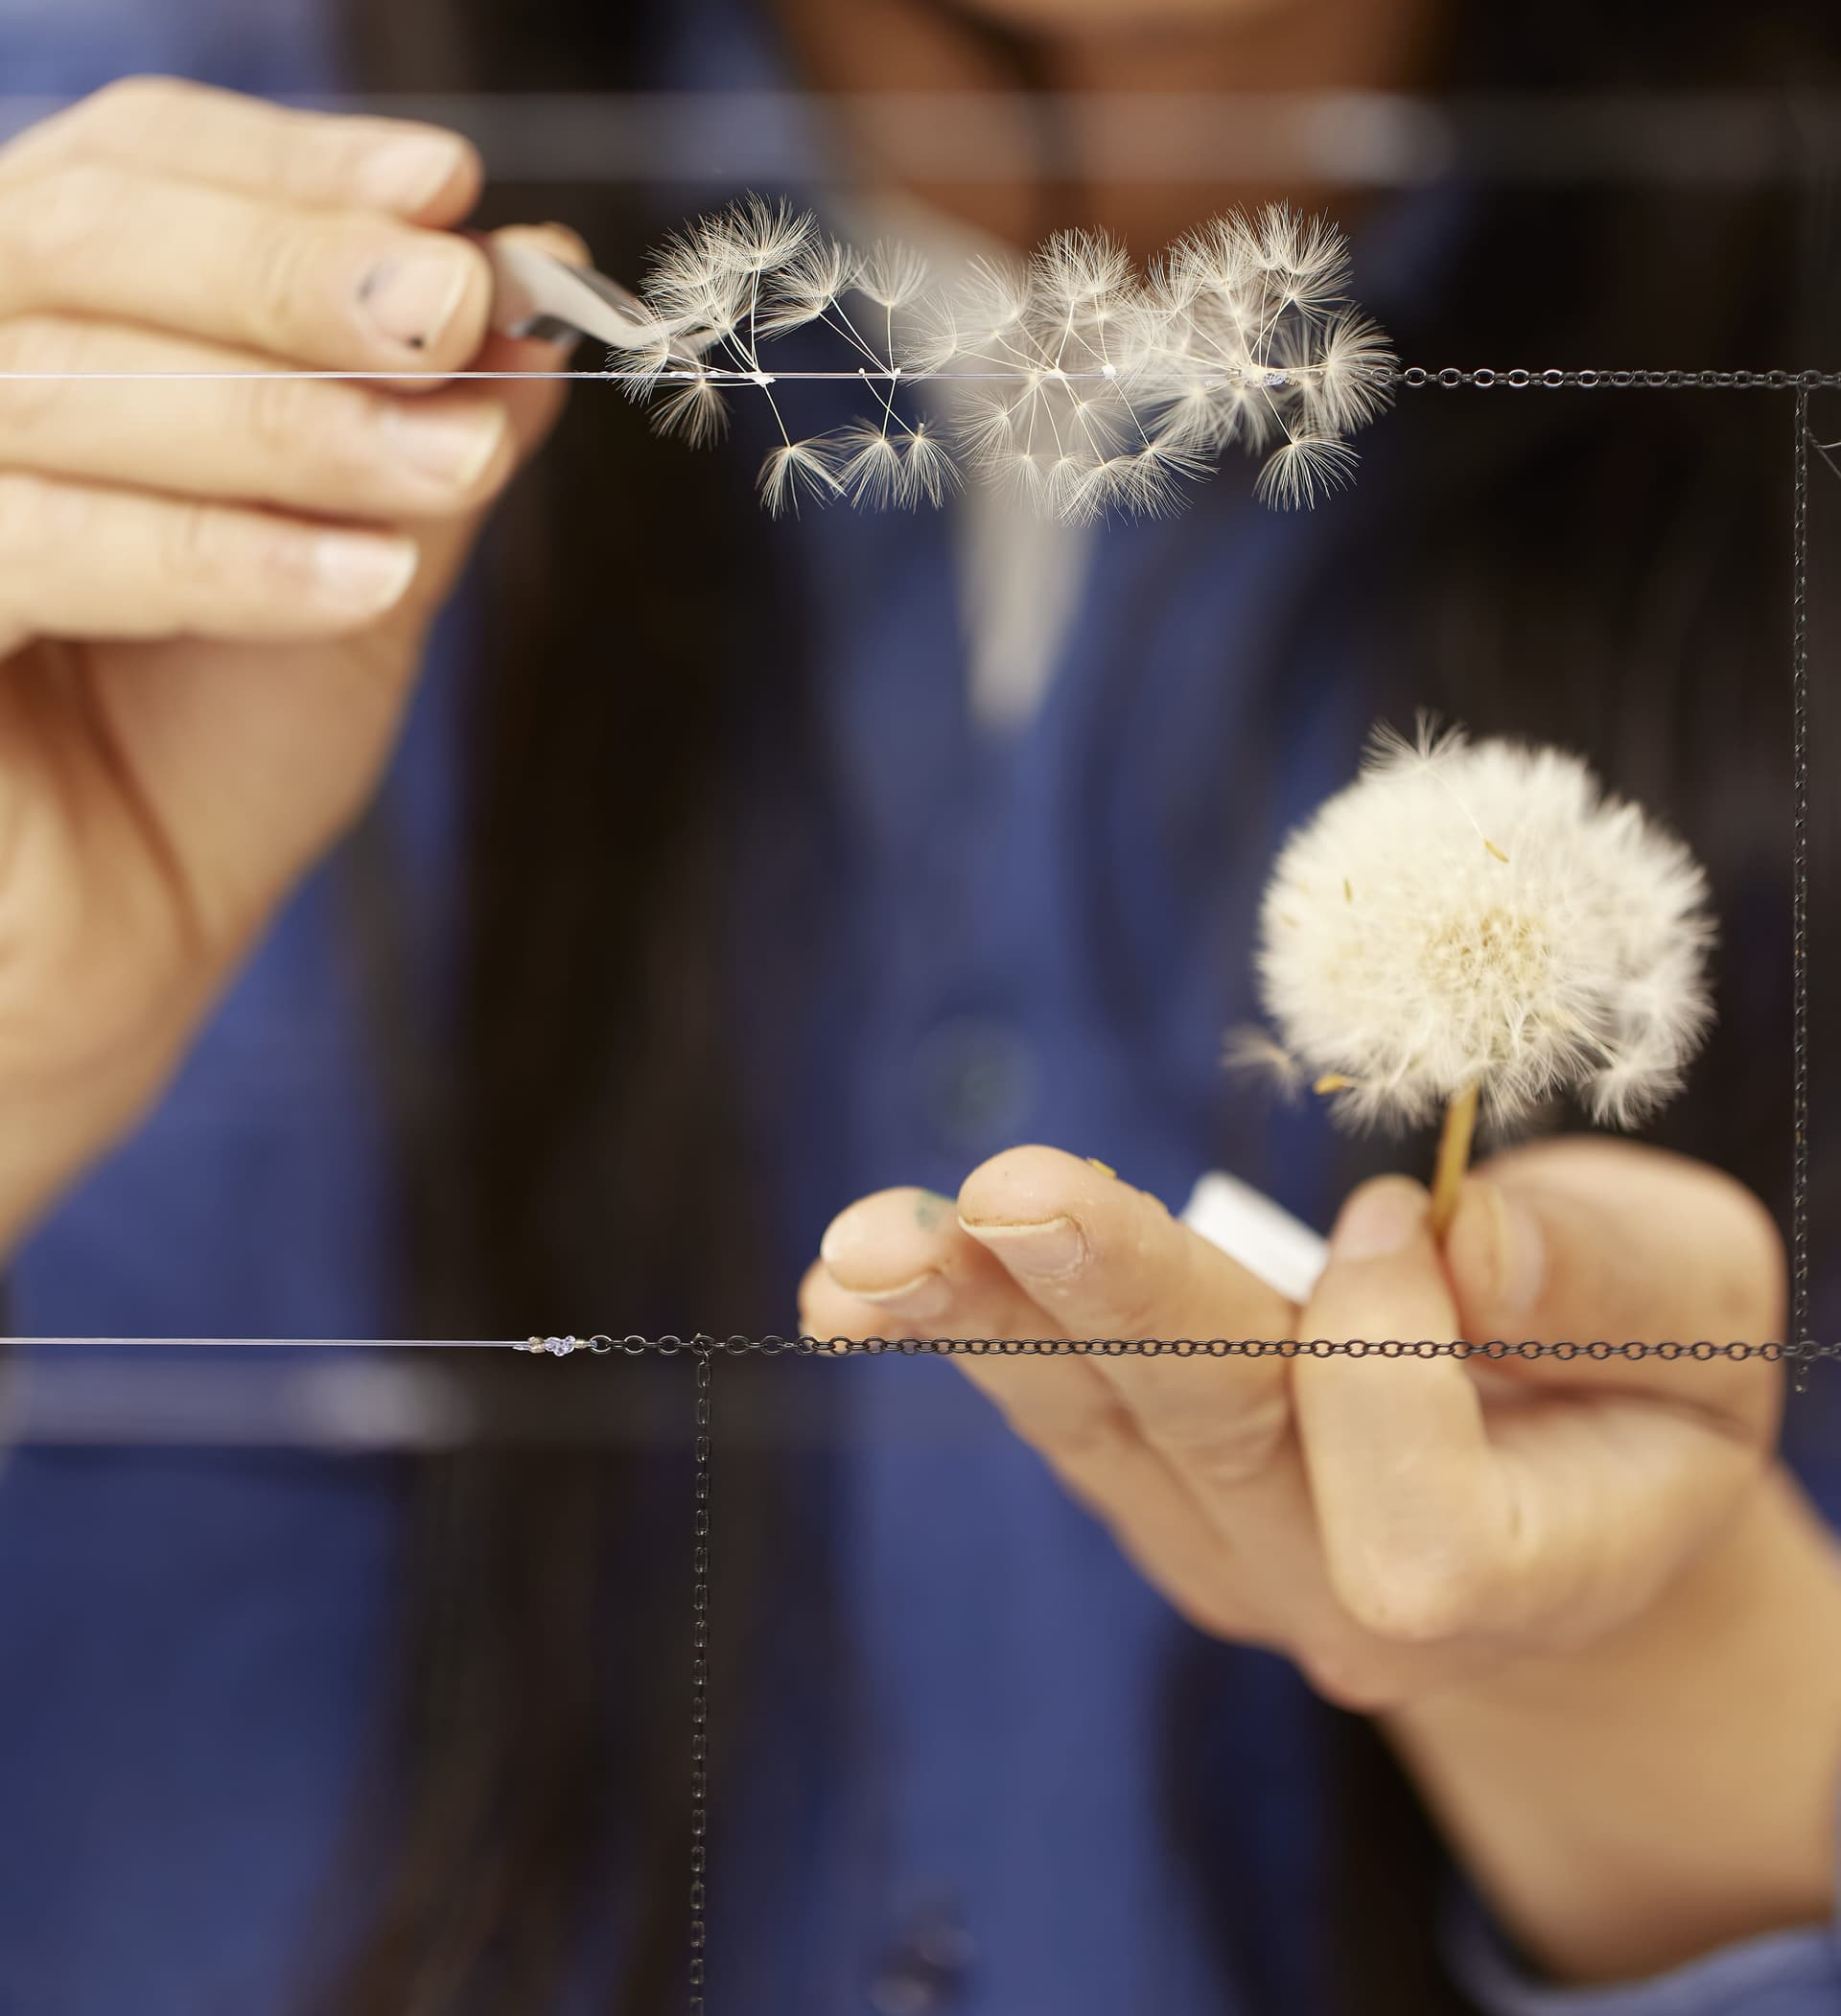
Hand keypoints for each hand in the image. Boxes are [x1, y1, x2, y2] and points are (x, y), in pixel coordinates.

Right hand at [0, 76, 579, 1239]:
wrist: (115, 948)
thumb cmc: (214, 735)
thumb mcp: (365, 550)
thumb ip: (432, 413)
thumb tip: (545, 273)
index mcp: (39, 304)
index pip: (132, 157)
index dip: (287, 161)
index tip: (449, 183)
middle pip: (78, 232)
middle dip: (289, 264)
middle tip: (457, 300)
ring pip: (59, 381)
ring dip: (283, 418)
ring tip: (456, 460)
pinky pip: (30, 545)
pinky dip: (211, 552)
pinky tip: (365, 580)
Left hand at [799, 1134, 1784, 1710]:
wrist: (1569, 1484)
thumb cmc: (1643, 1374)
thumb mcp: (1696, 1303)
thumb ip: (1607, 1280)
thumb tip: (1457, 1242)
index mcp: (1524, 1577)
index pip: (1412, 1525)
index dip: (1390, 1354)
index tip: (1407, 1225)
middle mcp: (1348, 1599)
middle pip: (1217, 1440)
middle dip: (1115, 1301)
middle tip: (1006, 1194)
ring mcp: (1228, 1556)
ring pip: (1096, 1421)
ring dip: (978, 1312)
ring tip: (865, 1244)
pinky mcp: (1150, 1496)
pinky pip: (1054, 1405)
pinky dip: (966, 1322)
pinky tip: (859, 1270)